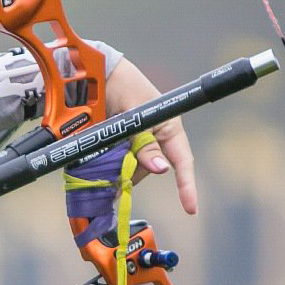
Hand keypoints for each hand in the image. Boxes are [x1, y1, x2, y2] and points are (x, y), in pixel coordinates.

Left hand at [103, 59, 197, 215]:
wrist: (98, 76)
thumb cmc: (125, 86)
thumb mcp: (135, 113)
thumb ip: (145, 142)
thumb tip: (161, 169)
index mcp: (168, 129)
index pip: (182, 161)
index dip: (187, 186)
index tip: (191, 209)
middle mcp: (155, 140)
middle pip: (146, 170)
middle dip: (129, 175)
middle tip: (110, 175)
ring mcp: (136, 145)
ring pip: (128, 169)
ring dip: (114, 171)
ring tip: (98, 158)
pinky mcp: (119, 147)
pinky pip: (115, 165)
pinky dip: (106, 167)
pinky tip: (94, 163)